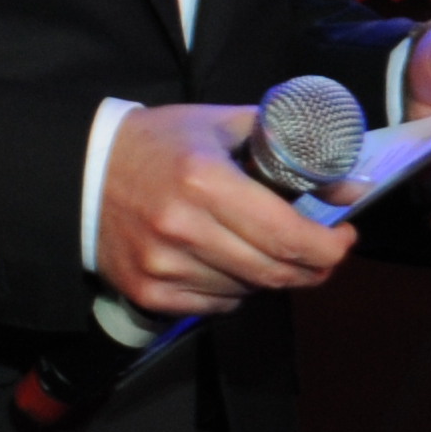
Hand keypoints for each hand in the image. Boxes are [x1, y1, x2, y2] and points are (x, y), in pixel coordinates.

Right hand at [97, 101, 356, 318]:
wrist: (81, 173)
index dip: (330, 247)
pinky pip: (217, 306)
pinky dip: (232, 290)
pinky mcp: (149, 291)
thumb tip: (349, 187)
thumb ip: (287, 149)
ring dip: (268, 275)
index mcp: (203, 180)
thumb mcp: (221, 125)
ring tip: (259, 247)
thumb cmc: (158, 144)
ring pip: (249, 292)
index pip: (289, 236)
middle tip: (319, 250)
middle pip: (276, 272)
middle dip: (312, 266)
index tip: (344, 237)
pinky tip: (222, 262)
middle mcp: (182, 228)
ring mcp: (163, 265)